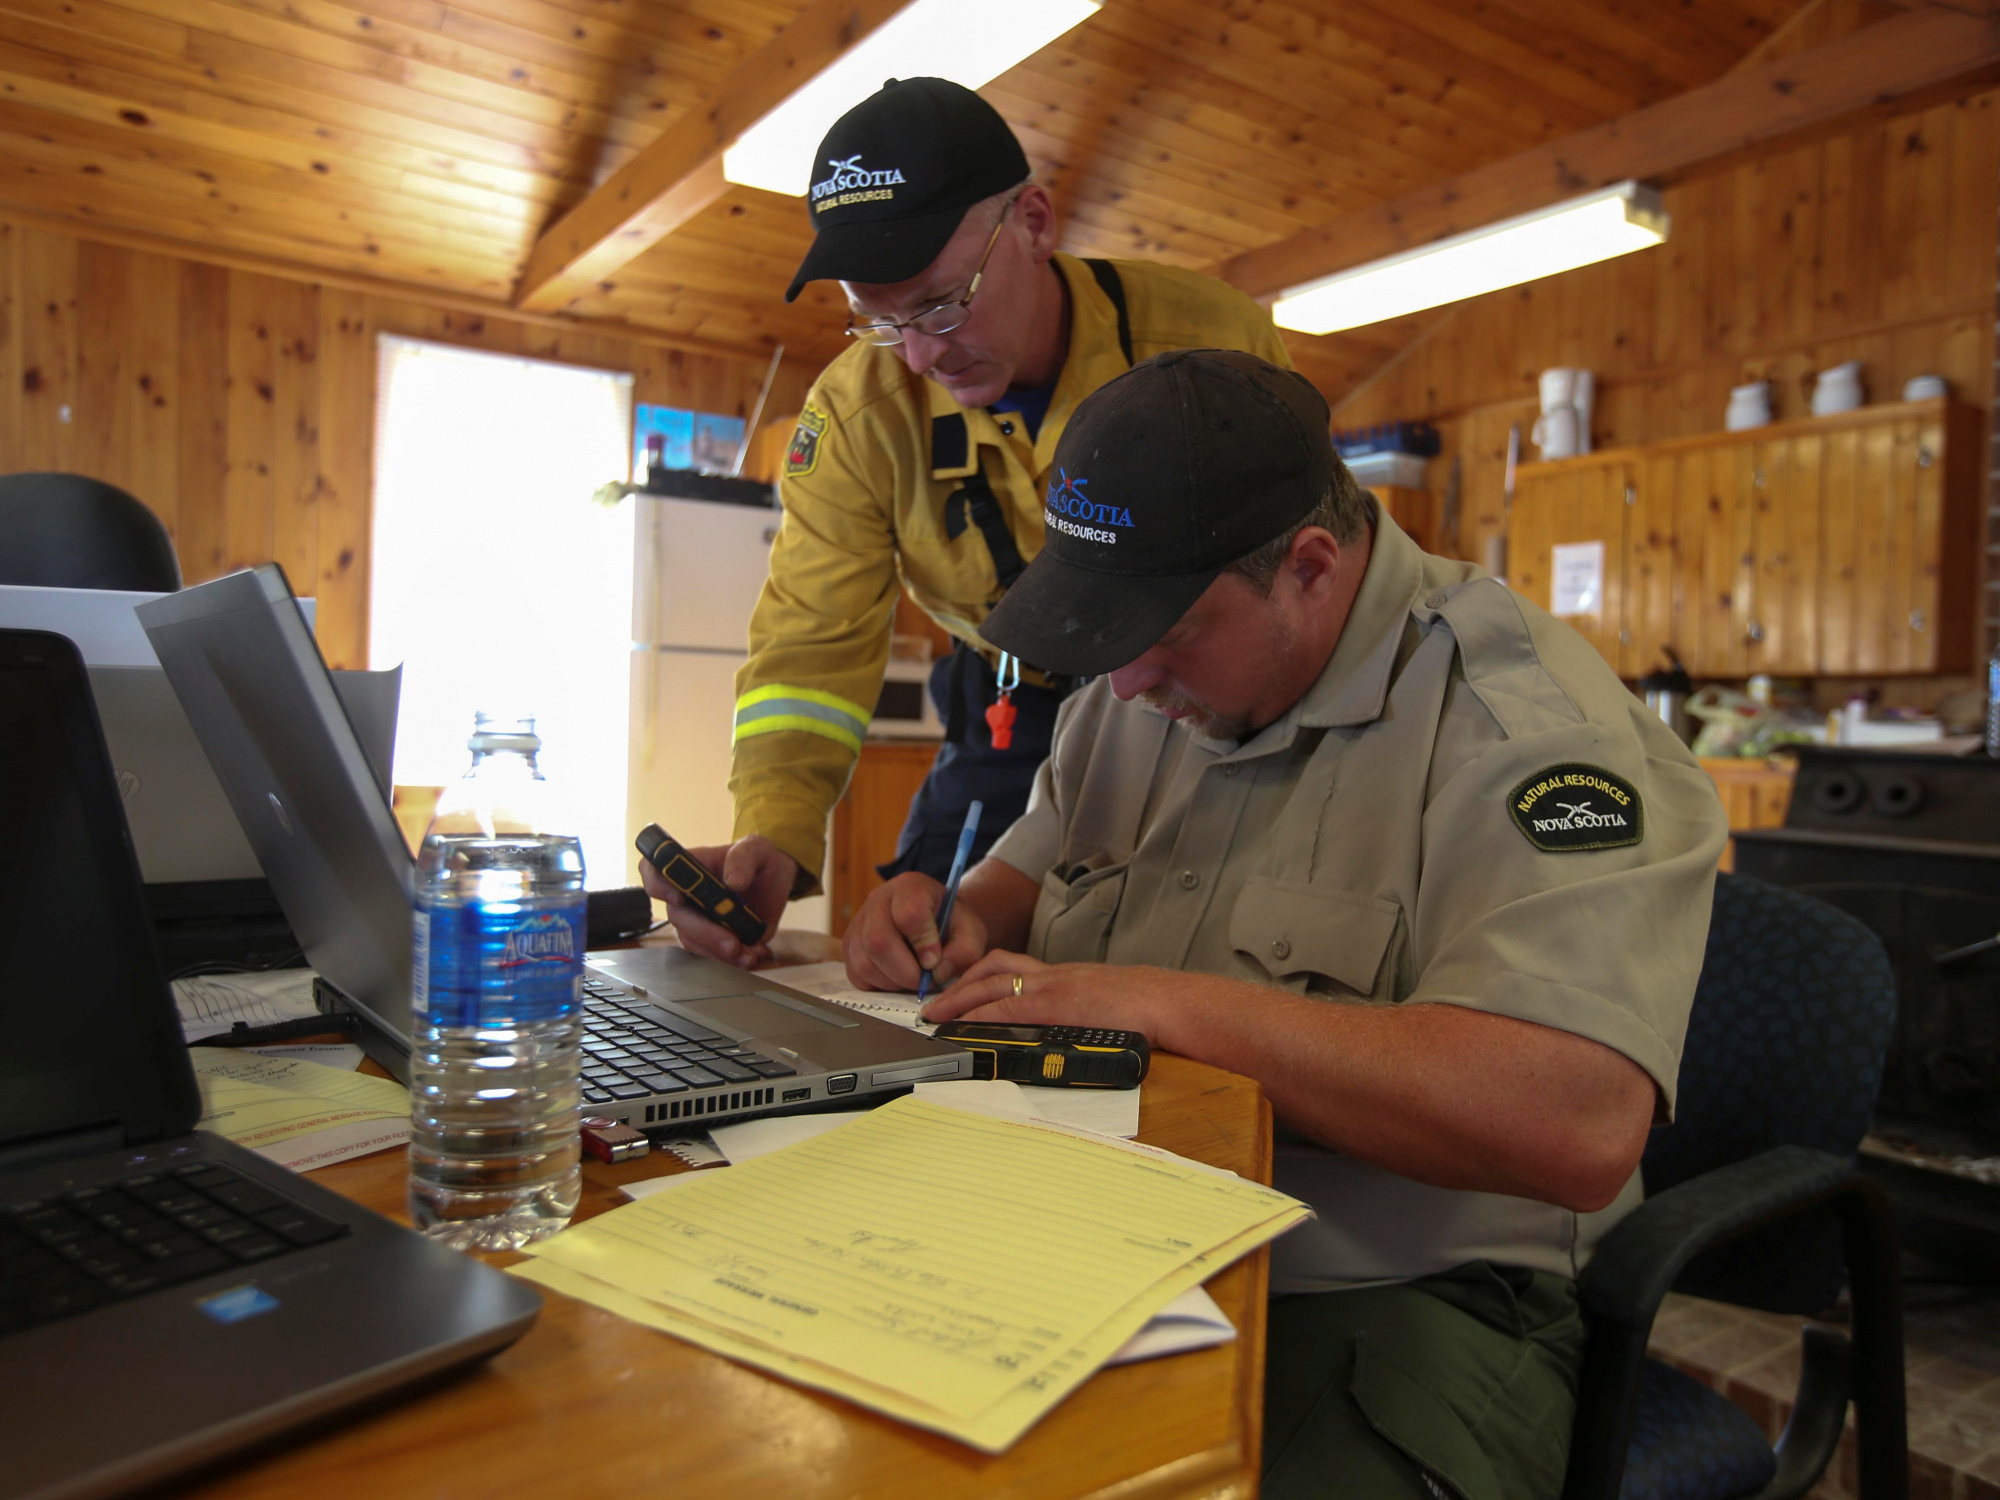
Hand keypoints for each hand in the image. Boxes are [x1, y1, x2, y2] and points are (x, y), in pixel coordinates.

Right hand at [639, 834, 796, 968]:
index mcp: (690, 866)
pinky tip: (752, 954)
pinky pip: (711, 954)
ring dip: (719, 952)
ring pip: (693, 941)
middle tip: (732, 943)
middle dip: (704, 933)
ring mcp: (696, 918)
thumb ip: (744, 858)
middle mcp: (686, 893)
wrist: (775, 886)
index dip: (657, 884)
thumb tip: (734, 882)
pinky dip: (731, 959)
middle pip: (677, 916)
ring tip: (749, 953)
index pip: (655, 870)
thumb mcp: (758, 849)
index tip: (679, 898)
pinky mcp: (711, 938)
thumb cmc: (760, 861)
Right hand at [844, 872, 990, 992]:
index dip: (922, 943)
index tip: (934, 961)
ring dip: (891, 982)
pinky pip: (855, 973)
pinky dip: (877, 985)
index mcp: (911, 886)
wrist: (936, 922)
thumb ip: (964, 951)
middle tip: (924, 981)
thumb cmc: (952, 925)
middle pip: (878, 941)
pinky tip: (897, 978)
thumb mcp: (971, 932)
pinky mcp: (849, 944)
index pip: (908, 914)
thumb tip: (938, 972)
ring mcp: (859, 921)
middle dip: (905, 972)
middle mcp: (879, 898)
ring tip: (912, 979)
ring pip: (863, 962)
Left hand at [922, 951, 1178, 1042]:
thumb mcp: (1099, 1002)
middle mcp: (1050, 974)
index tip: (959, 990)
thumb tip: (1063, 1029)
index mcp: (1060, 975)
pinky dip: (979, 1016)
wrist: (1162, 1001)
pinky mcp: (1053, 1005)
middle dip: (958, 986)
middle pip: (991, 969)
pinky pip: (1005, 1009)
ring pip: (991, 984)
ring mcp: (1050, 987)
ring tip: (938, 1015)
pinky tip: (963, 1027)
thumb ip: (1076, 1010)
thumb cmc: (1140, 1006)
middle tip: (934, 1004)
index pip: (1009, 967)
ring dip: (959, 998)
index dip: (978, 977)